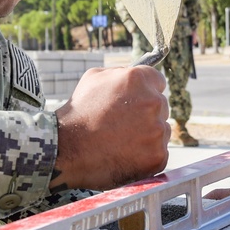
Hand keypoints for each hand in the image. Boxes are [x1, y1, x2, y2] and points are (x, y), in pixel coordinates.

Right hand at [53, 65, 169, 190]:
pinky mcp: (157, 156)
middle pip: (160, 107)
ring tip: (120, 141)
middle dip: (146, 114)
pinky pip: (158, 153)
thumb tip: (135, 73)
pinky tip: (125, 155)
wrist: (68, 149)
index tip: (135, 103)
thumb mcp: (93, 79)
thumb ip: (120, 73)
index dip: (145, 92)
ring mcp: (157, 131)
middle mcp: (153, 102)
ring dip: (147, 135)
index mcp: (139, 79)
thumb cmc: (79, 113)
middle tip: (122, 125)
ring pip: (160, 131)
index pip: (158, 82)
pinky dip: (145, 156)